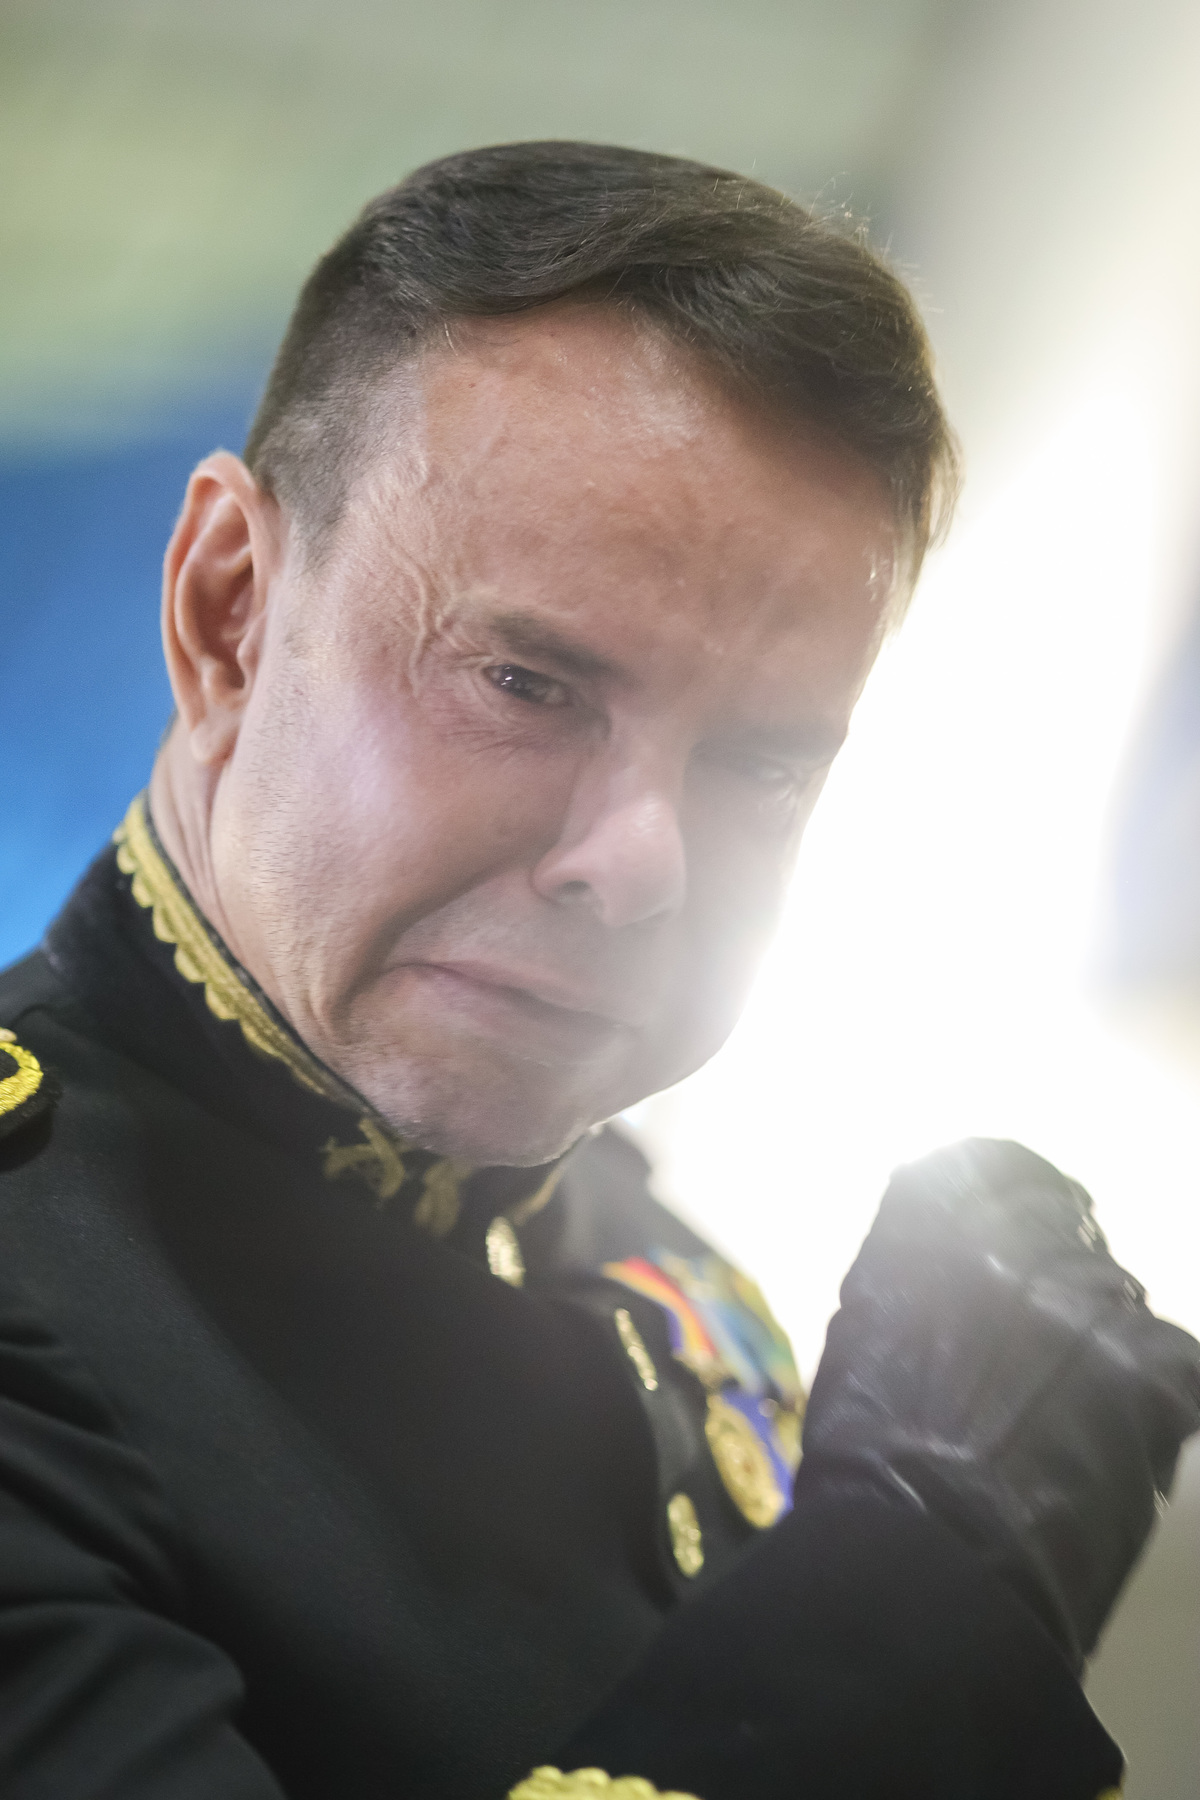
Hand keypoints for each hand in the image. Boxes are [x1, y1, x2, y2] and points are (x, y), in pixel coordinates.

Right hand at [800, 1137, 1199, 1669]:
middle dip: (1061, 1275)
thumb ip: (908, 1274)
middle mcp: (1015, 1246)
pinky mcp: (1156, 1369)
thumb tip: (943, 1255)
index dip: (1013, 1184)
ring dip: (1101, 1339)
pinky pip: (1174, 1357)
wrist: (927, 1567)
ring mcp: (1091, 1304)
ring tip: (1071, 1415)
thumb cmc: (869, 1470)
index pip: (988, 1165)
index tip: (1029, 1207)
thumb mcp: (860, 1338)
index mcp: (928, 1231)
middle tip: (1050, 1341)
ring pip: (1118, 1297)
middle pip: (1065, 1230)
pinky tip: (1116, 1442)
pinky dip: (1153, 1394)